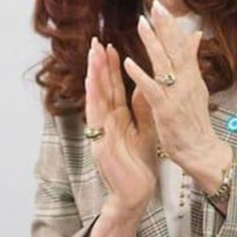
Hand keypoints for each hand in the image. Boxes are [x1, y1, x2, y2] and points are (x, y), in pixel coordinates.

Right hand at [85, 37, 157, 217]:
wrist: (137, 195)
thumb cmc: (140, 165)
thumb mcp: (146, 130)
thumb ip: (143, 108)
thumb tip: (145, 83)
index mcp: (118, 118)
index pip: (113, 88)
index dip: (110, 67)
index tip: (109, 46)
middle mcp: (106, 122)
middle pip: (101, 89)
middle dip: (98, 65)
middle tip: (95, 42)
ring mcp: (101, 133)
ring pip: (96, 99)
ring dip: (93, 76)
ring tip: (92, 55)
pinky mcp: (100, 144)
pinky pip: (96, 118)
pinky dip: (93, 99)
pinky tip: (90, 83)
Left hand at [122, 0, 231, 190]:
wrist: (201, 150)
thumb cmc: (195, 120)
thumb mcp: (196, 86)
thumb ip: (192, 60)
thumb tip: (195, 35)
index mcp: (192, 75)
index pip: (181, 44)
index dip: (171, 25)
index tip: (161, 6)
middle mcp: (186, 81)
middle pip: (175, 49)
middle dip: (165, 26)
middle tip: (155, 5)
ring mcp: (176, 95)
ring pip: (164, 64)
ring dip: (152, 43)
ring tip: (141, 24)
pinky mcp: (166, 110)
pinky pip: (152, 89)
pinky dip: (141, 75)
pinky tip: (129, 62)